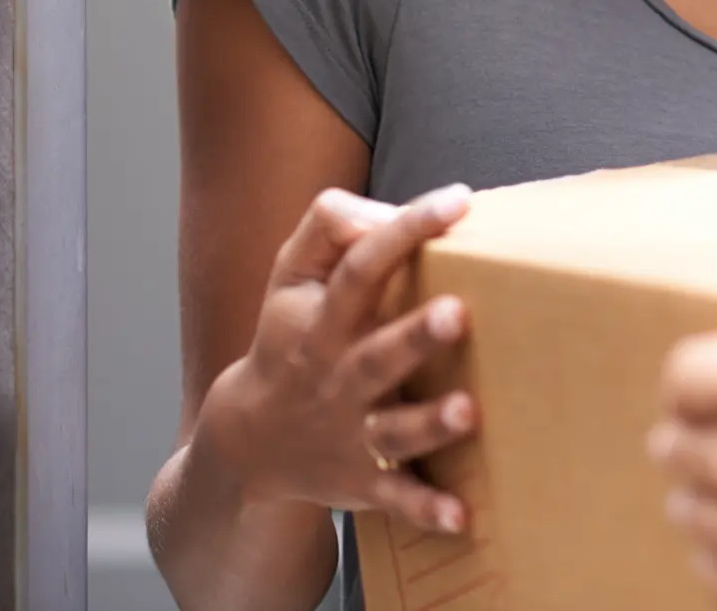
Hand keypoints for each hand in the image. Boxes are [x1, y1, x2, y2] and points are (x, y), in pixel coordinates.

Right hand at [197, 185, 479, 535]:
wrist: (248, 442)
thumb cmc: (292, 339)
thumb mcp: (291, 279)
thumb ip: (332, 227)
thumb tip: (388, 208)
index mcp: (322, 322)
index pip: (359, 268)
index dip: (403, 229)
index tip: (458, 199)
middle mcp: (337, 377)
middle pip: (376, 354)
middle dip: (414, 336)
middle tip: (457, 312)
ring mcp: (350, 432)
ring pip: (392, 430)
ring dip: (429, 423)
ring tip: (469, 411)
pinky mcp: (364, 480)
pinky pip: (397, 497)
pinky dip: (426, 510)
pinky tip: (463, 517)